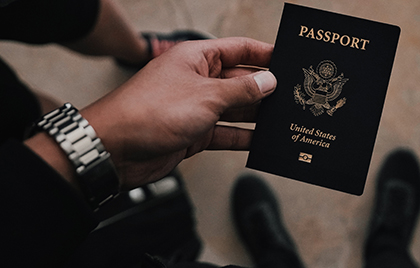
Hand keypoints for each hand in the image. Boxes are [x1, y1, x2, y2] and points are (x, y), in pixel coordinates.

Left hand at [80, 37, 276, 188]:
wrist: (116, 148)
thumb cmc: (151, 111)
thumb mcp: (205, 96)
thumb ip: (240, 90)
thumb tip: (268, 81)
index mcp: (198, 58)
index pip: (239, 49)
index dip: (264, 54)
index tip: (289, 60)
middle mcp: (198, 81)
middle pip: (239, 80)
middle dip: (264, 88)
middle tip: (292, 96)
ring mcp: (195, 108)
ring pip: (234, 109)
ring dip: (256, 115)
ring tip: (283, 120)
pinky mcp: (193, 133)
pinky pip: (224, 133)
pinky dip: (242, 138)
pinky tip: (260, 141)